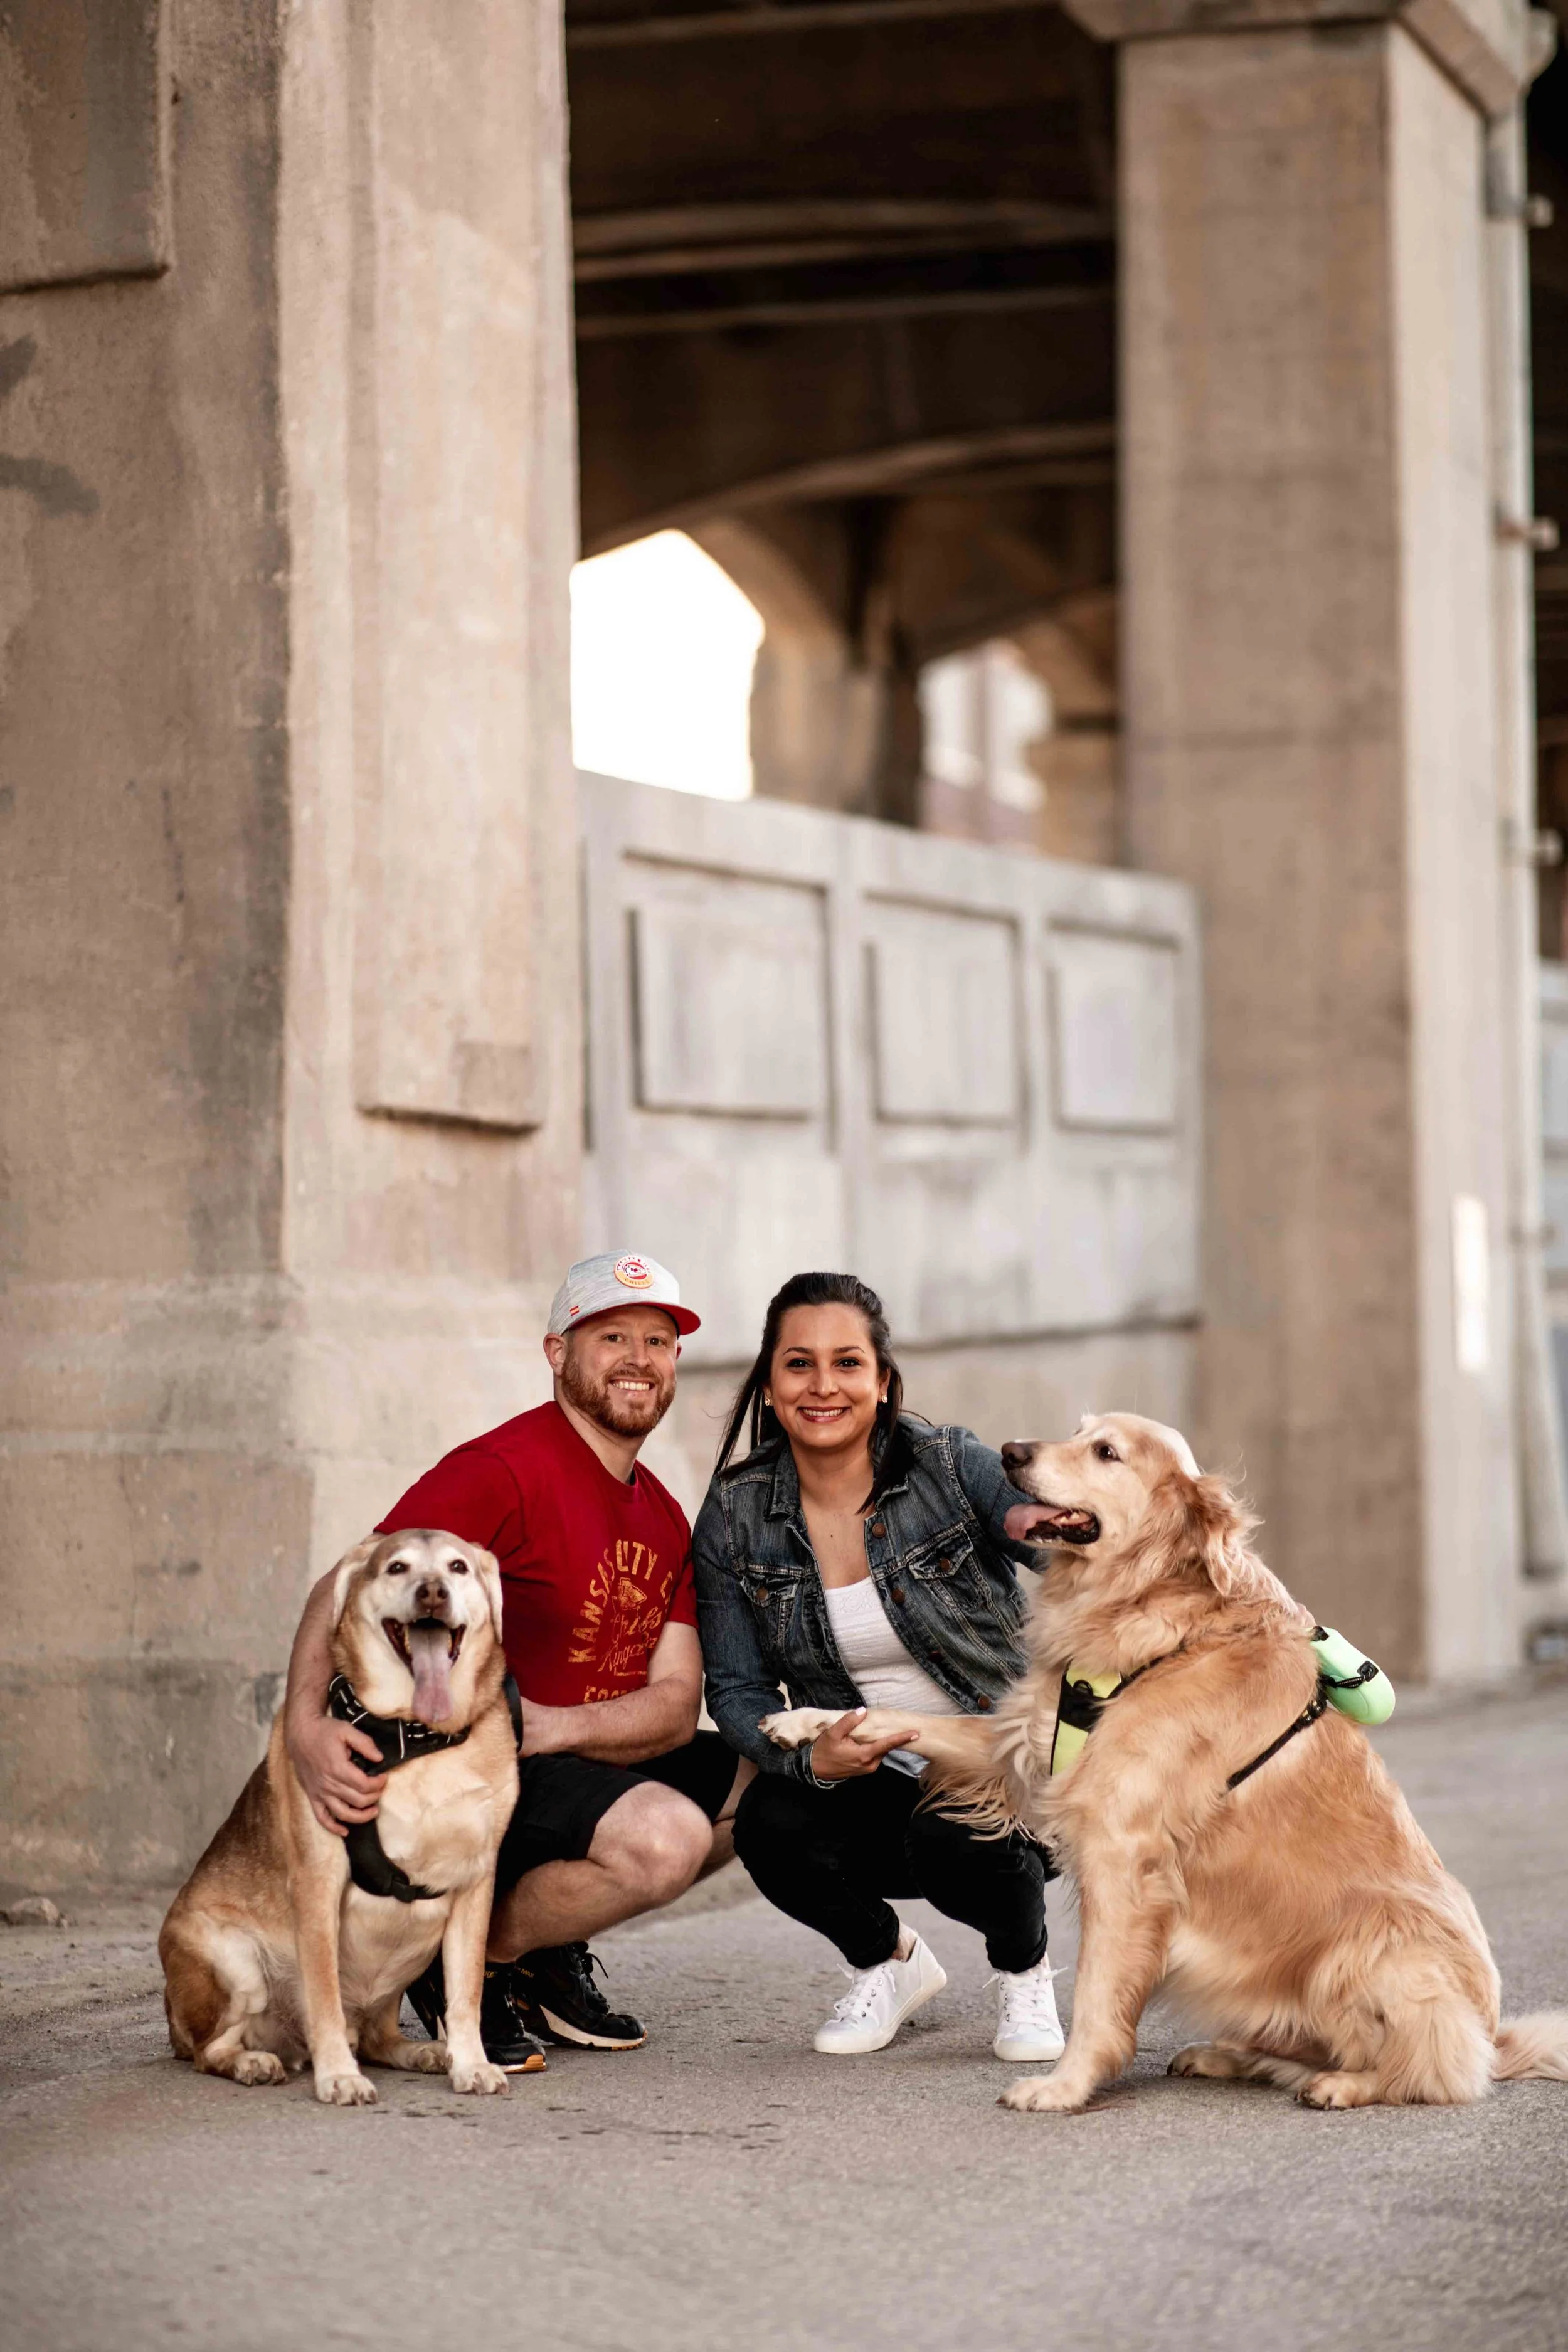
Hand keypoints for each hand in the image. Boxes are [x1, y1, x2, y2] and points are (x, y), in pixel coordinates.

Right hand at [286, 1710, 386, 1834]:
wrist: (300, 1733)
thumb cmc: (324, 1730)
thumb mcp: (347, 1730)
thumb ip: (365, 1743)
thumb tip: (379, 1758)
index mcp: (338, 1768)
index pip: (364, 1785)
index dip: (378, 1784)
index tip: (384, 1777)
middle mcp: (329, 1784)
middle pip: (358, 1800)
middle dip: (374, 1797)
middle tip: (380, 1789)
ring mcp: (319, 1793)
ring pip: (343, 1814)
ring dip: (361, 1817)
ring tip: (373, 1811)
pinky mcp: (312, 1796)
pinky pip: (322, 1818)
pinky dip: (333, 1827)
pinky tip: (345, 1831)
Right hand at [807, 1707, 910, 1781]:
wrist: (815, 1769)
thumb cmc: (824, 1750)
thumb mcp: (833, 1733)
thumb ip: (849, 1721)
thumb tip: (863, 1711)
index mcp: (864, 1755)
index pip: (887, 1745)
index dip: (902, 1738)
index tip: (916, 1733)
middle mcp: (870, 1764)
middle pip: (886, 1747)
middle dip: (894, 1737)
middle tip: (904, 1726)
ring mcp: (868, 1768)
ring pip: (881, 1751)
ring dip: (883, 1741)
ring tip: (883, 1729)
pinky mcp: (865, 1769)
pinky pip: (875, 1755)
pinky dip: (877, 1746)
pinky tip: (872, 1739)